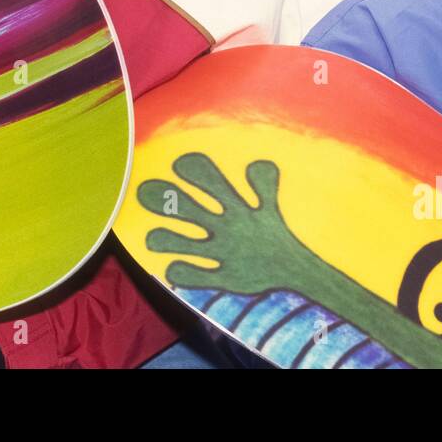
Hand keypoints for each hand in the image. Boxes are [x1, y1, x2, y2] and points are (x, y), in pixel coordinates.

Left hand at [138, 153, 304, 295]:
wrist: (295, 271)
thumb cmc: (273, 235)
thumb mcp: (270, 208)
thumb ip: (263, 186)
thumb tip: (260, 164)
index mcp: (239, 208)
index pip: (214, 184)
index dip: (196, 173)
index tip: (179, 164)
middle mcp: (228, 228)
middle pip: (191, 209)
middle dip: (168, 200)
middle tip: (146, 190)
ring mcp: (225, 253)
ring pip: (186, 244)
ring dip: (167, 238)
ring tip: (153, 238)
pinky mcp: (226, 278)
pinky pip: (198, 276)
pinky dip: (183, 272)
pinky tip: (173, 269)